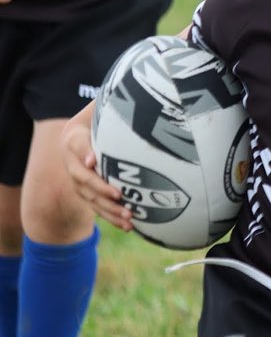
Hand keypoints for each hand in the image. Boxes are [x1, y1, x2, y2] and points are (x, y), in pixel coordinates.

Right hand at [61, 109, 134, 230]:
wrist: (80, 133)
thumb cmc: (96, 119)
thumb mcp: (97, 111)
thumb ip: (105, 111)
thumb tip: (111, 132)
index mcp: (74, 142)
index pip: (79, 149)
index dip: (86, 155)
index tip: (94, 162)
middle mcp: (74, 165)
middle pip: (85, 182)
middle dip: (103, 191)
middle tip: (121, 198)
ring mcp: (80, 182)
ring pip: (92, 200)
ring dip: (110, 211)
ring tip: (129, 219)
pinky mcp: (89, 193)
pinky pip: (99, 207)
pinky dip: (113, 217)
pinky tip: (130, 226)